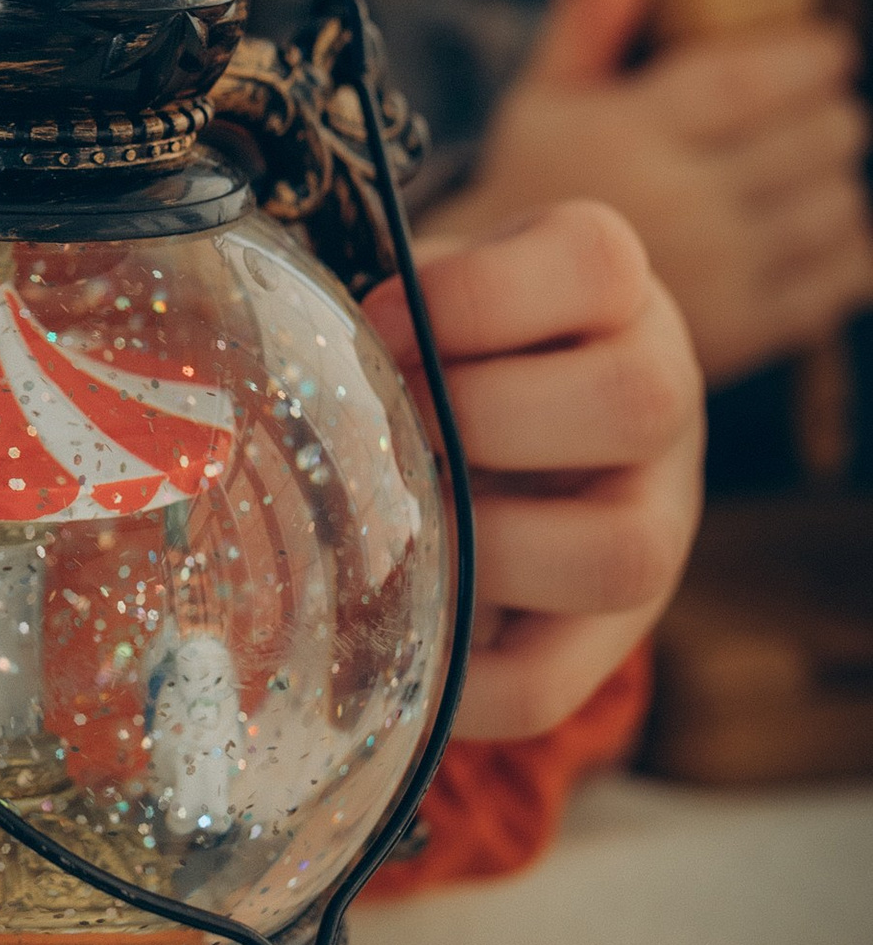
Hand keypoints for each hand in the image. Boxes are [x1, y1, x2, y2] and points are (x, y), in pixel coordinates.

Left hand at [363, 199, 702, 743]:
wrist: (512, 423)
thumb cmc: (446, 343)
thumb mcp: (431, 294)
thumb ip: (387, 315)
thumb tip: (283, 371)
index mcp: (612, 292)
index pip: (599, 262)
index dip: (476, 299)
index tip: (384, 323)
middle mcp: (662, 399)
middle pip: (636, 401)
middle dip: (485, 420)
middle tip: (395, 432)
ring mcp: (657, 519)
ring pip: (624, 554)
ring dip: (487, 550)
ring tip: (405, 532)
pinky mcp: (613, 628)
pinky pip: (555, 682)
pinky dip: (458, 679)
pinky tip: (391, 646)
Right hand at [443, 0, 872, 384]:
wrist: (508, 321)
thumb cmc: (537, 189)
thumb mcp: (541, 102)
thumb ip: (585, 26)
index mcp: (629, 135)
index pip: (754, 82)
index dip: (811, 59)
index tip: (827, 51)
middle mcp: (679, 202)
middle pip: (818, 138)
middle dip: (833, 114)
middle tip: (817, 110)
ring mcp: (719, 271)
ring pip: (840, 203)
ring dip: (838, 179)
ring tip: (805, 170)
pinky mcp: (746, 327)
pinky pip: (843, 274)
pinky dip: (848, 245)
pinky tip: (809, 229)